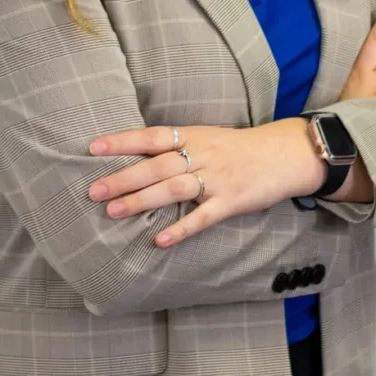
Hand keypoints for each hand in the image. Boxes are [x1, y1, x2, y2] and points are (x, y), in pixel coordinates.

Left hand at [87, 119, 324, 247]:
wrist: (281, 154)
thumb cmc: (237, 147)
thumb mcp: (206, 137)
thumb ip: (177, 147)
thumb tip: (137, 156)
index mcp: (192, 136)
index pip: (151, 136)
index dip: (123, 141)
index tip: (94, 147)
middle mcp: (201, 154)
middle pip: (156, 165)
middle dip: (123, 178)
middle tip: (94, 190)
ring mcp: (215, 179)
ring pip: (173, 189)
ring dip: (142, 201)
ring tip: (114, 212)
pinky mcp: (230, 202)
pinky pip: (202, 217)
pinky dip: (180, 229)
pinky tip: (159, 240)